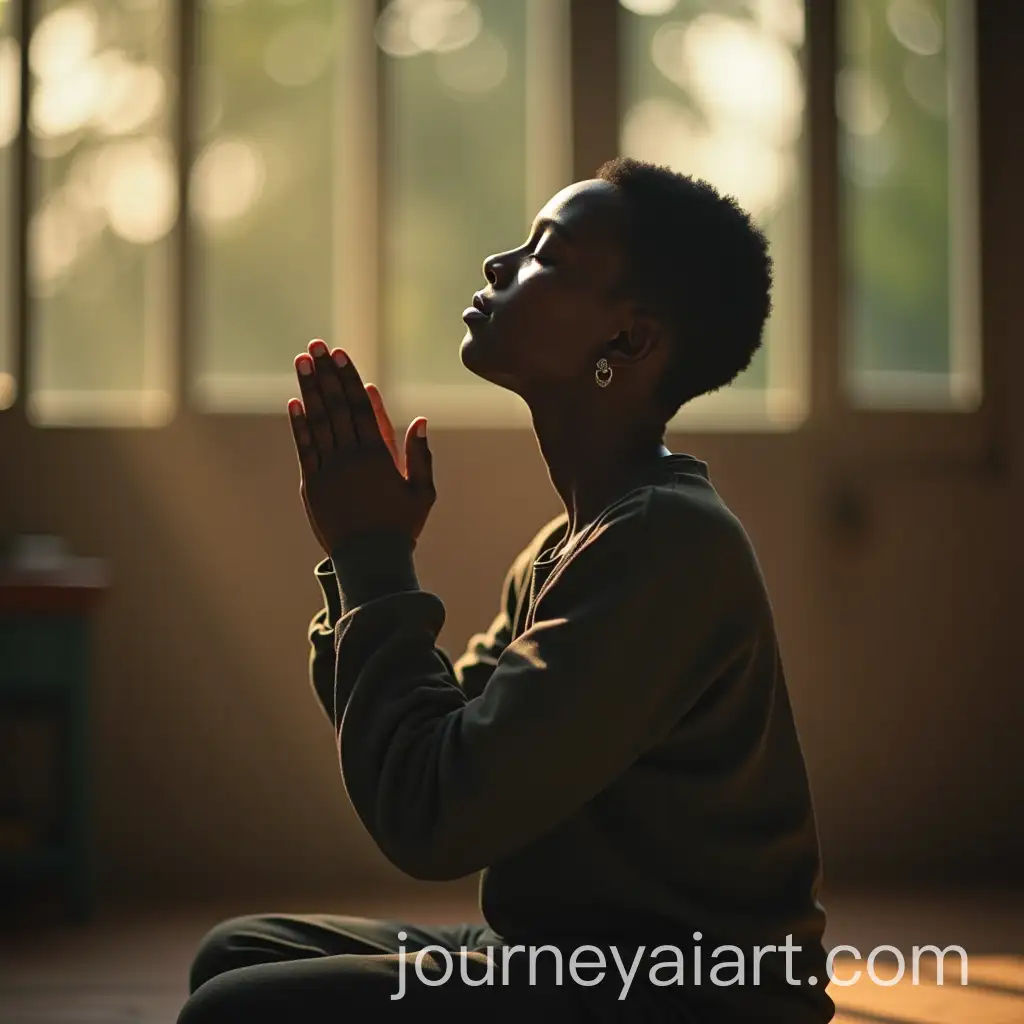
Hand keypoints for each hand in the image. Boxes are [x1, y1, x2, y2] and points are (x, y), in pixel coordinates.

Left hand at [288, 340, 434, 554]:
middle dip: (326, 373)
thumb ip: (421, 455)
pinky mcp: (313, 485)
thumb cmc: (400, 527)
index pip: (361, 407)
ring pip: (318, 421)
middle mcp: (351, 457)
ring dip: (309, 389)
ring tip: (303, 362)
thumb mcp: (422, 492)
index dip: (349, 378)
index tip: (341, 355)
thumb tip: (420, 420)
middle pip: (336, 406)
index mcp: (379, 456)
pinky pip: (305, 449)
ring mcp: (329, 469)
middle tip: (316, 346)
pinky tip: (294, 403)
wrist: (370, 560)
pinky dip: (299, 425)